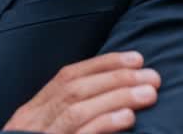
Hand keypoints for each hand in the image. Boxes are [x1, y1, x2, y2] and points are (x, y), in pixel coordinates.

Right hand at [3, 51, 160, 133]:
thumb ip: (69, 118)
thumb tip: (112, 98)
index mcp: (31, 114)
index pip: (66, 77)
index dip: (103, 64)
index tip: (135, 58)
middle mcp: (32, 123)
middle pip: (75, 89)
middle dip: (116, 77)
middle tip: (152, 75)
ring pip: (77, 108)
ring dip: (117, 96)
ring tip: (149, 92)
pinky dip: (104, 123)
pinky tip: (129, 117)